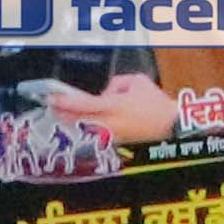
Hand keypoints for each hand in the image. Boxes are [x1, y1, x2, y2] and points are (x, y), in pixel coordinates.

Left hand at [43, 73, 185, 145]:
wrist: (171, 126)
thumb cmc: (156, 104)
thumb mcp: (137, 81)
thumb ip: (116, 83)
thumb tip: (106, 93)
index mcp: (115, 107)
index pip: (83, 104)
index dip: (65, 102)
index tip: (53, 98)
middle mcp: (110, 123)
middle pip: (78, 120)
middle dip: (63, 113)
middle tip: (52, 106)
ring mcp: (112, 135)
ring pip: (85, 128)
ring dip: (72, 121)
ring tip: (62, 114)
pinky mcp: (117, 141)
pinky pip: (95, 133)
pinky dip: (86, 127)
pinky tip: (81, 123)